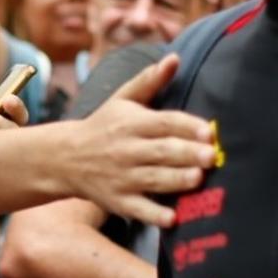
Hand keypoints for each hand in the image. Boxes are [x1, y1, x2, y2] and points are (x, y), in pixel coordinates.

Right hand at [65, 53, 215, 227]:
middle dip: (187, 154)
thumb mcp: (122, 99)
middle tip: (212, 157)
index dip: (186, 126)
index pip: (163, 123)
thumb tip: (174, 57)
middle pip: (162, 151)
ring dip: (177, 180)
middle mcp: (127, 149)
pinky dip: (155, 215)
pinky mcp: (119, 201)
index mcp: (132, 123)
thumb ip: (150, 80)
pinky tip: (173, 219)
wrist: (65, 158)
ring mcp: (123, 177)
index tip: (208, 131)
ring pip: (154, 179)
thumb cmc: (103, 126)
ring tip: (199, 179)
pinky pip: (139, 210)